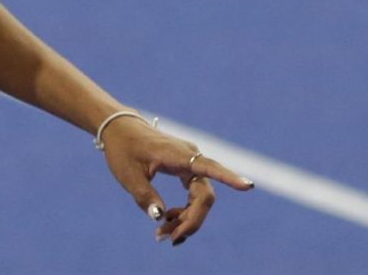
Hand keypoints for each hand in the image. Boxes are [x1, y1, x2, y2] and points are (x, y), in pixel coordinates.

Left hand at [100, 115, 255, 246]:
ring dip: (186, 219)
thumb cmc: (123, 148)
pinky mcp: (186, 169)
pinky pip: (193, 195)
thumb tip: (159, 218)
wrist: (119, 128)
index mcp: (177, 155)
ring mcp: (190, 163)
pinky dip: (184, 211)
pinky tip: (167, 220)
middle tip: (170, 238)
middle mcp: (190, 157)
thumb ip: (145, 195)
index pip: (209, 167)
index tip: (248, 186)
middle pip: (204, 196)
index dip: (229, 178)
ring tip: (164, 234)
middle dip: (191, 221)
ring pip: (200, 199)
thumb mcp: (127, 174)